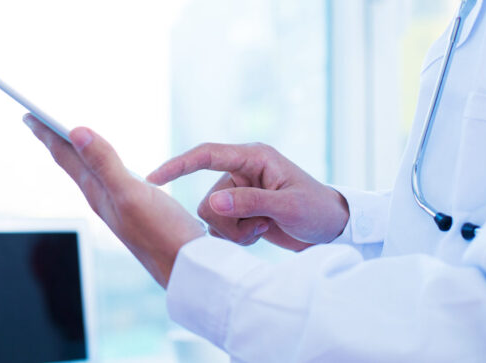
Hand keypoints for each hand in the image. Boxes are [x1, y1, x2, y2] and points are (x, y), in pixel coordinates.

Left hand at [23, 114, 203, 287]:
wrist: (188, 270)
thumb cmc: (164, 235)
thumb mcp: (132, 194)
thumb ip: (105, 163)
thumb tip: (76, 131)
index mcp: (97, 192)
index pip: (65, 155)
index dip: (45, 133)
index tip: (27, 114)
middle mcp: (103, 199)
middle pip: (72, 163)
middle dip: (54, 141)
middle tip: (36, 123)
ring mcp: (119, 207)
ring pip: (89, 173)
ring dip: (76, 154)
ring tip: (68, 141)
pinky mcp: (136, 212)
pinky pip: (109, 182)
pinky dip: (102, 167)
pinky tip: (110, 170)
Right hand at [147, 143, 348, 250]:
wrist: (333, 228)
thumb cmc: (317, 210)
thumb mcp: (288, 207)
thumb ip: (250, 202)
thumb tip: (211, 203)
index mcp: (254, 157)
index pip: (207, 155)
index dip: (177, 165)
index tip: (152, 178)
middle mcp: (243, 171)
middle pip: (208, 199)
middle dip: (230, 222)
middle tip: (262, 225)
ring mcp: (240, 191)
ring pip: (212, 217)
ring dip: (237, 231)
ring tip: (265, 228)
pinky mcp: (240, 209)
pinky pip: (221, 227)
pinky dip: (239, 236)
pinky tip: (262, 232)